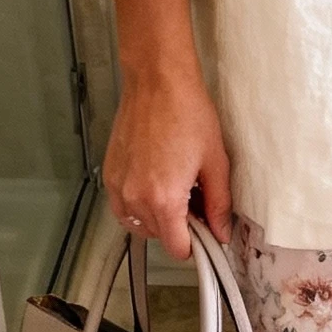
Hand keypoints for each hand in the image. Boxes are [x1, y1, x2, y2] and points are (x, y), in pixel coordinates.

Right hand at [106, 0, 232, 260]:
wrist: (157, 83)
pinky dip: (138, 204)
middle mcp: (136, 199)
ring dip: (157, 217)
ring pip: (139, 224)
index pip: (178, 249)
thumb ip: (219, 204)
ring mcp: (119, 187)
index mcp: (164, 200)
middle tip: (195, 199)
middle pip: (159, 237)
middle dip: (179, 227)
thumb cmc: (188, 114)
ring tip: (174, 188)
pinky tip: (154, 181)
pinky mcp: (110, 174)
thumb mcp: (215, 163)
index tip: (205, 230)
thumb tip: (221, 233)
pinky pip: (123, 206)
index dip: (196, 244)